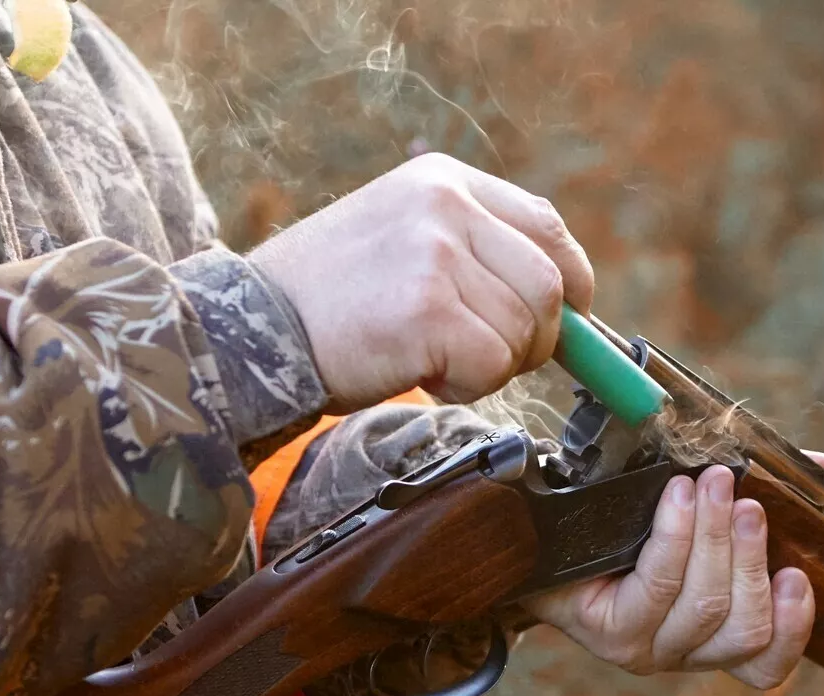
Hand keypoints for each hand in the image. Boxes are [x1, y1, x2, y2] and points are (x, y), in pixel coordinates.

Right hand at [249, 153, 594, 410]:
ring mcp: (434, 253)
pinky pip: (493, 364)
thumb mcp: (405, 239)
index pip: (548, 226)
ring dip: (495, 366)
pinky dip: (470, 387)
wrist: (250, 327)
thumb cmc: (331, 299)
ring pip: (525, 330)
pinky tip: (426, 376)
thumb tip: (567, 308)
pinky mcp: (425, 309)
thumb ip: (478, 253)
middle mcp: (444, 204)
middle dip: (540, 338)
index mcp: (444, 180)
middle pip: (550, 284)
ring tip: (438, 362)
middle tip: (494, 358)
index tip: (571, 319)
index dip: (573, 280)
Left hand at [522, 451, 823, 689]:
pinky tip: (676, 496)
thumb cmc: (633, 517)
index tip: (797, 574)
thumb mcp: (707, 505)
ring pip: (706, 605)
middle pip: (743, 625)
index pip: (767, 667)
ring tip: (713, 483)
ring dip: (715, 537)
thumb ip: (768, 492)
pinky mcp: (611, 630)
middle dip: (751, 556)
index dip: (792, 628)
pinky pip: (658, 586)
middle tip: (746, 500)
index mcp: (714, 635)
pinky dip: (675, 535)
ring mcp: (646, 648)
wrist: (547, 524)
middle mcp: (683, 653)